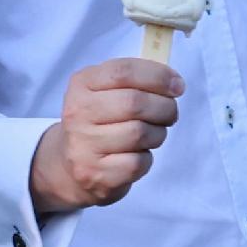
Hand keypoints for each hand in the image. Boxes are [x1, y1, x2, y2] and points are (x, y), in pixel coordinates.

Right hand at [29, 58, 177, 213]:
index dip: (157, 76)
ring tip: (152, 134)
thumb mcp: (105, 92)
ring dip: (158, 133)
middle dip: (164, 107)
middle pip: (134, 103)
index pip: (123, 72)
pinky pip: (138, 162)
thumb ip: (135, 81)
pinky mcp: (96, 174)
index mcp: (81, 85)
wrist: (69, 167)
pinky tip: (137, 154)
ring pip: (140, 133)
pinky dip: (147, 158)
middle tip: (170, 113)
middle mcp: (77, 113)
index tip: (177, 85)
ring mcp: (84, 146)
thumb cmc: (98, 123)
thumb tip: (173, 82)